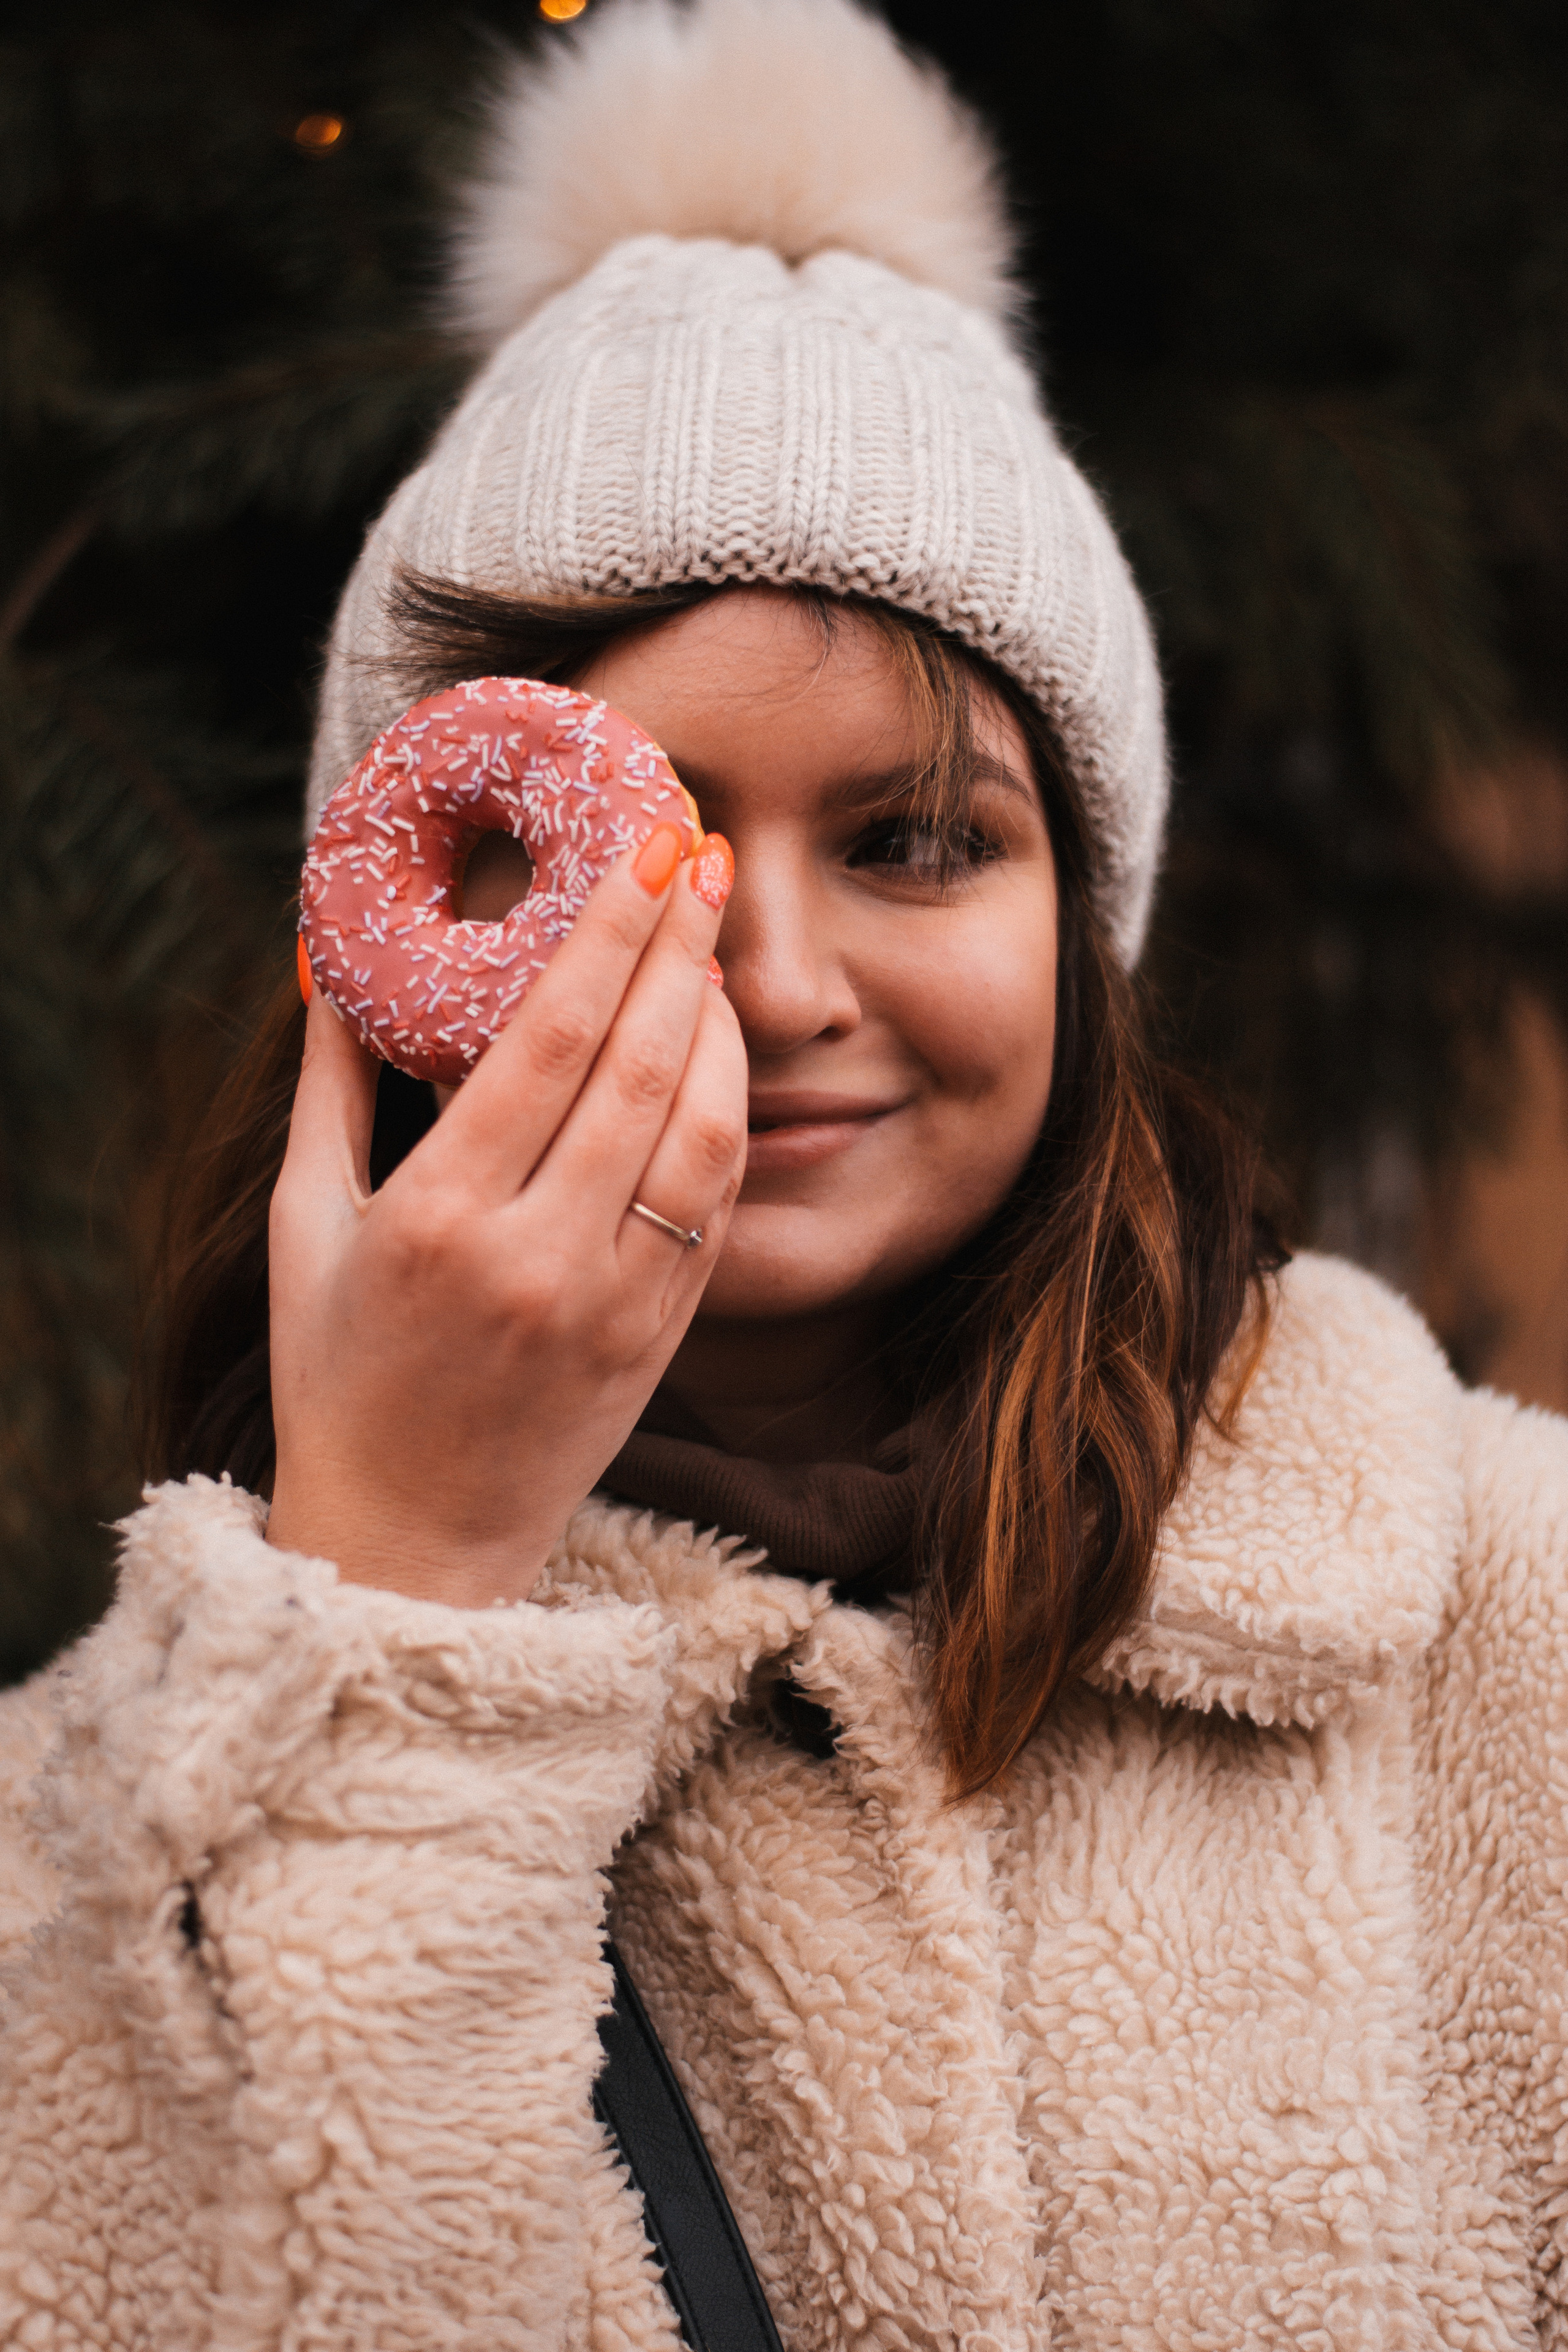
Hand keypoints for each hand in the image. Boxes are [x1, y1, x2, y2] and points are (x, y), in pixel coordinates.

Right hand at [265, 831, 743, 1606]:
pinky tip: (719, 1055)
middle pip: (639, 1067)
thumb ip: (328, 1095)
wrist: (413, 1543)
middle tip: (707, 852)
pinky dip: (729, 1116)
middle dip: (681, 945)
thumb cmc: (341, 1377)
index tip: (644, 848)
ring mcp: (612, 1303)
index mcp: (440, 1219)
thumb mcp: (308, 1231)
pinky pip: (716, 1205)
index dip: (608, 933)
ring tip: (714, 946)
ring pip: (701, 1134)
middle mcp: (536, 1257)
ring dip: (720, 1027)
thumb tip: (334, 970)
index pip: (550, 1042)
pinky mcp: (660, 1338)